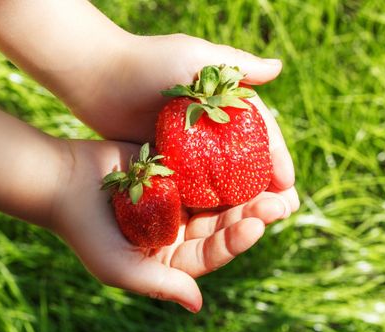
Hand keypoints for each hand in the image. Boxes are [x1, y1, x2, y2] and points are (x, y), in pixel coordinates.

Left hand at [0, 2, 298, 209]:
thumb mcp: (194, 58)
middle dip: (266, 185)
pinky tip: (223, 220)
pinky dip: (211, 202)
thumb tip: (279, 67)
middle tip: (284, 209)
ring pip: (223, 178)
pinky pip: (195, 186)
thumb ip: (236, 65)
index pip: (259, 133)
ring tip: (262, 221)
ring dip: (244, 199)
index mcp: (224, 103)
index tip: (288, 182)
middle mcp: (211, 127)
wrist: (96, 77)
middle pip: (246, 161)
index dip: (276, 157)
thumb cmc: (146, 62)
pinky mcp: (169, 162)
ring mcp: (190, 147)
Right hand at [52, 140, 291, 311]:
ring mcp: (182, 198)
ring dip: (248, 190)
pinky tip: (249, 155)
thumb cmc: (86, 230)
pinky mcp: (178, 170)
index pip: (211, 253)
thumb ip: (159, 284)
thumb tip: (198, 304)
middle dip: (251, 215)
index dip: (234, 241)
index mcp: (173, 256)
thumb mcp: (119, 267)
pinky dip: (227, 163)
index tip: (255, 226)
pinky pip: (207, 167)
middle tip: (281, 203)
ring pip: (222, 196)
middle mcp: (183, 229)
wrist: (63, 181)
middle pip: (223, 224)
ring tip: (276, 182)